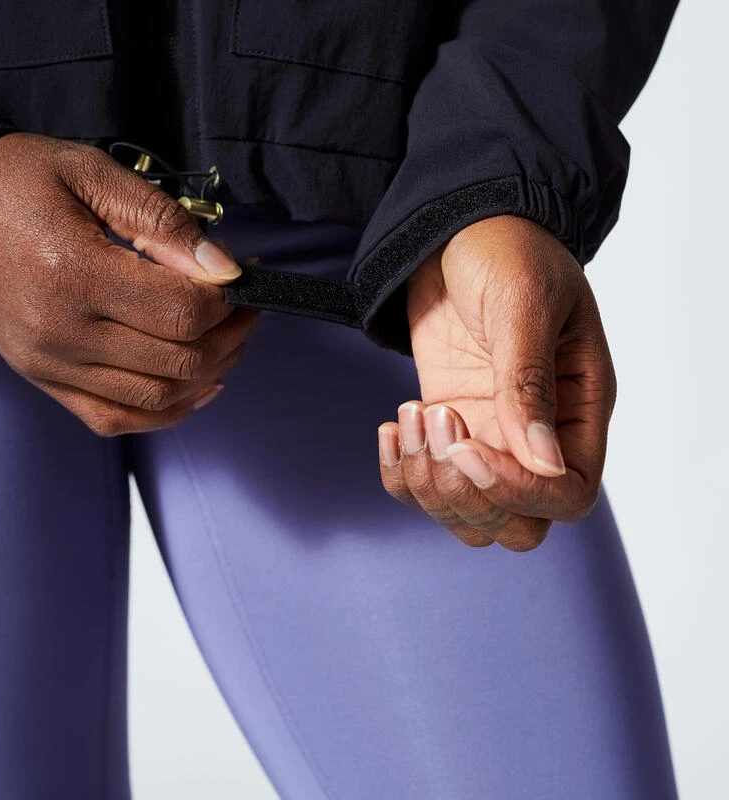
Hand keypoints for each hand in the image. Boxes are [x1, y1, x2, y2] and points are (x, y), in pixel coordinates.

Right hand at [0, 132, 258, 434]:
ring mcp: (52, 366)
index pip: (182, 312)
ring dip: (210, 373)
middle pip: (180, 361)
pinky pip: (116, 419)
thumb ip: (164, 223)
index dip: (227, 299)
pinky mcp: (46, 381)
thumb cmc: (15, 182)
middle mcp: (63, 332)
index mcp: (75, 273)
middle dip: (231, 336)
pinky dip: (167, 412)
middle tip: (246, 308)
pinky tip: (198, 387)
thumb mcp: (92, 175)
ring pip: (158, 398)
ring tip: (228, 340)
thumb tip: (225, 268)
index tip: (240, 275)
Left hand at [378, 216, 616, 550]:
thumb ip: (529, 383)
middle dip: (466, 494)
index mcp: (578, 408)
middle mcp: (536, 435)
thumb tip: (544, 464)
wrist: (458, 229)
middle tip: (437, 421)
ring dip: (427, 483)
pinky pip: (424, 486)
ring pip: (468, 515)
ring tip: (412, 412)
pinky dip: (400, 473)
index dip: (518, 490)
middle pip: (518, 523)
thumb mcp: (522, 306)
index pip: (569, 494)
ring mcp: (487, 437)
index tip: (466, 446)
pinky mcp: (446, 429)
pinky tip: (392, 425)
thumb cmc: (506, 251)